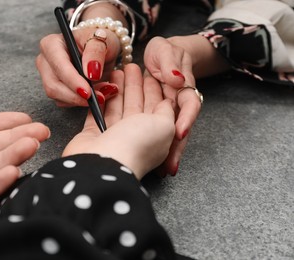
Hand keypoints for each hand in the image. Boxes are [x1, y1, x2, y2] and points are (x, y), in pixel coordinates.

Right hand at [36, 27, 119, 106]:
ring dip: (82, 100)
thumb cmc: (98, 41)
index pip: (58, 65)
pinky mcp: (55, 90)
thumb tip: (91, 72)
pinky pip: (66, 102)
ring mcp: (48, 77)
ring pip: (59, 97)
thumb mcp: (102, 40)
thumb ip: (96, 53)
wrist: (100, 50)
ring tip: (103, 93)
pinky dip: (82, 102)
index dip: (72, 81)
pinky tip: (96, 95)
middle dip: (77, 96)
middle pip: (54, 86)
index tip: (88, 92)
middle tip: (100, 98)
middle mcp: (45, 61)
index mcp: (51, 44)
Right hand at [62, 64, 174, 179]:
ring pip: (117, 106)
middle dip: (135, 84)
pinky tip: (102, 86)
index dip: (154, 88)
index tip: (150, 72)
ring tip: (116, 70)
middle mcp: (136, 135)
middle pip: (136, 104)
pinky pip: (98, 113)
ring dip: (118, 88)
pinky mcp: (94, 135)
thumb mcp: (163, 125)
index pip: (157, 106)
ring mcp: (114, 135)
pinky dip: (100, 99)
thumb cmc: (137, 145)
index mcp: (156, 134)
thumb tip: (168, 102)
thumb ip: (167, 112)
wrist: (104, 163)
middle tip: (130, 65)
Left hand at [144, 36, 201, 174]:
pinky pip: (156, 132)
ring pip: (169, 135)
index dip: (186, 119)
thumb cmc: (164, 52)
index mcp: (185, 88)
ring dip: (166, 153)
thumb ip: (170, 63)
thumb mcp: (166, 51)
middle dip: (177, 147)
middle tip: (170, 166)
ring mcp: (168, 113)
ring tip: (162, 171)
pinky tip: (149, 162)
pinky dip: (154, 146)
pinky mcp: (157, 118)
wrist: (160, 56)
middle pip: (181, 127)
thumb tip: (176, 79)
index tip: (180, 133)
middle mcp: (179, 104)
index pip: (189, 105)